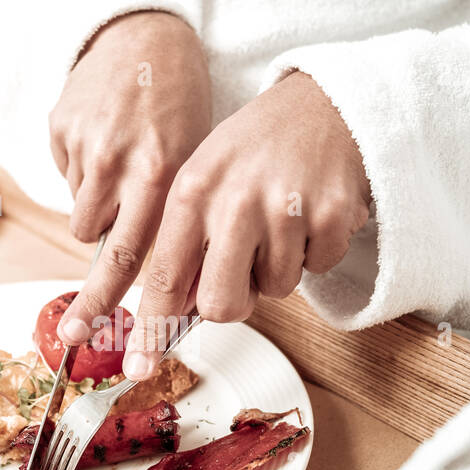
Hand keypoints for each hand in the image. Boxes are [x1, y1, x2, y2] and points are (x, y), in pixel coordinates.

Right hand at [50, 11, 211, 345]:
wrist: (145, 34)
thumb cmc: (180, 101)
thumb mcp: (197, 158)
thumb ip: (183, 216)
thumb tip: (178, 282)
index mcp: (165, 173)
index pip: (146, 258)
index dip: (138, 306)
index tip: (127, 345)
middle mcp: (123, 164)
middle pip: (103, 254)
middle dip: (92, 303)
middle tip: (74, 334)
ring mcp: (86, 147)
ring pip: (83, 219)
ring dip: (100, 217)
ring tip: (121, 181)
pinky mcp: (60, 131)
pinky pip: (68, 181)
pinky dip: (85, 178)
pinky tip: (104, 147)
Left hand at [122, 71, 370, 379]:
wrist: (325, 102)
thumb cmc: (257, 147)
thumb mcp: (204, 177)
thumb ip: (186, 240)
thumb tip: (176, 309)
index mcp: (192, 191)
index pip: (165, 278)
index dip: (152, 330)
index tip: (139, 368)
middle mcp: (235, 202)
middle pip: (223, 304)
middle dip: (234, 302)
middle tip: (244, 274)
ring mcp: (285, 210)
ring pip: (275, 290)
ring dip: (279, 267)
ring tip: (281, 218)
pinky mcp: (330, 216)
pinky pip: (316, 268)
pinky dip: (315, 250)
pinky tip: (310, 211)